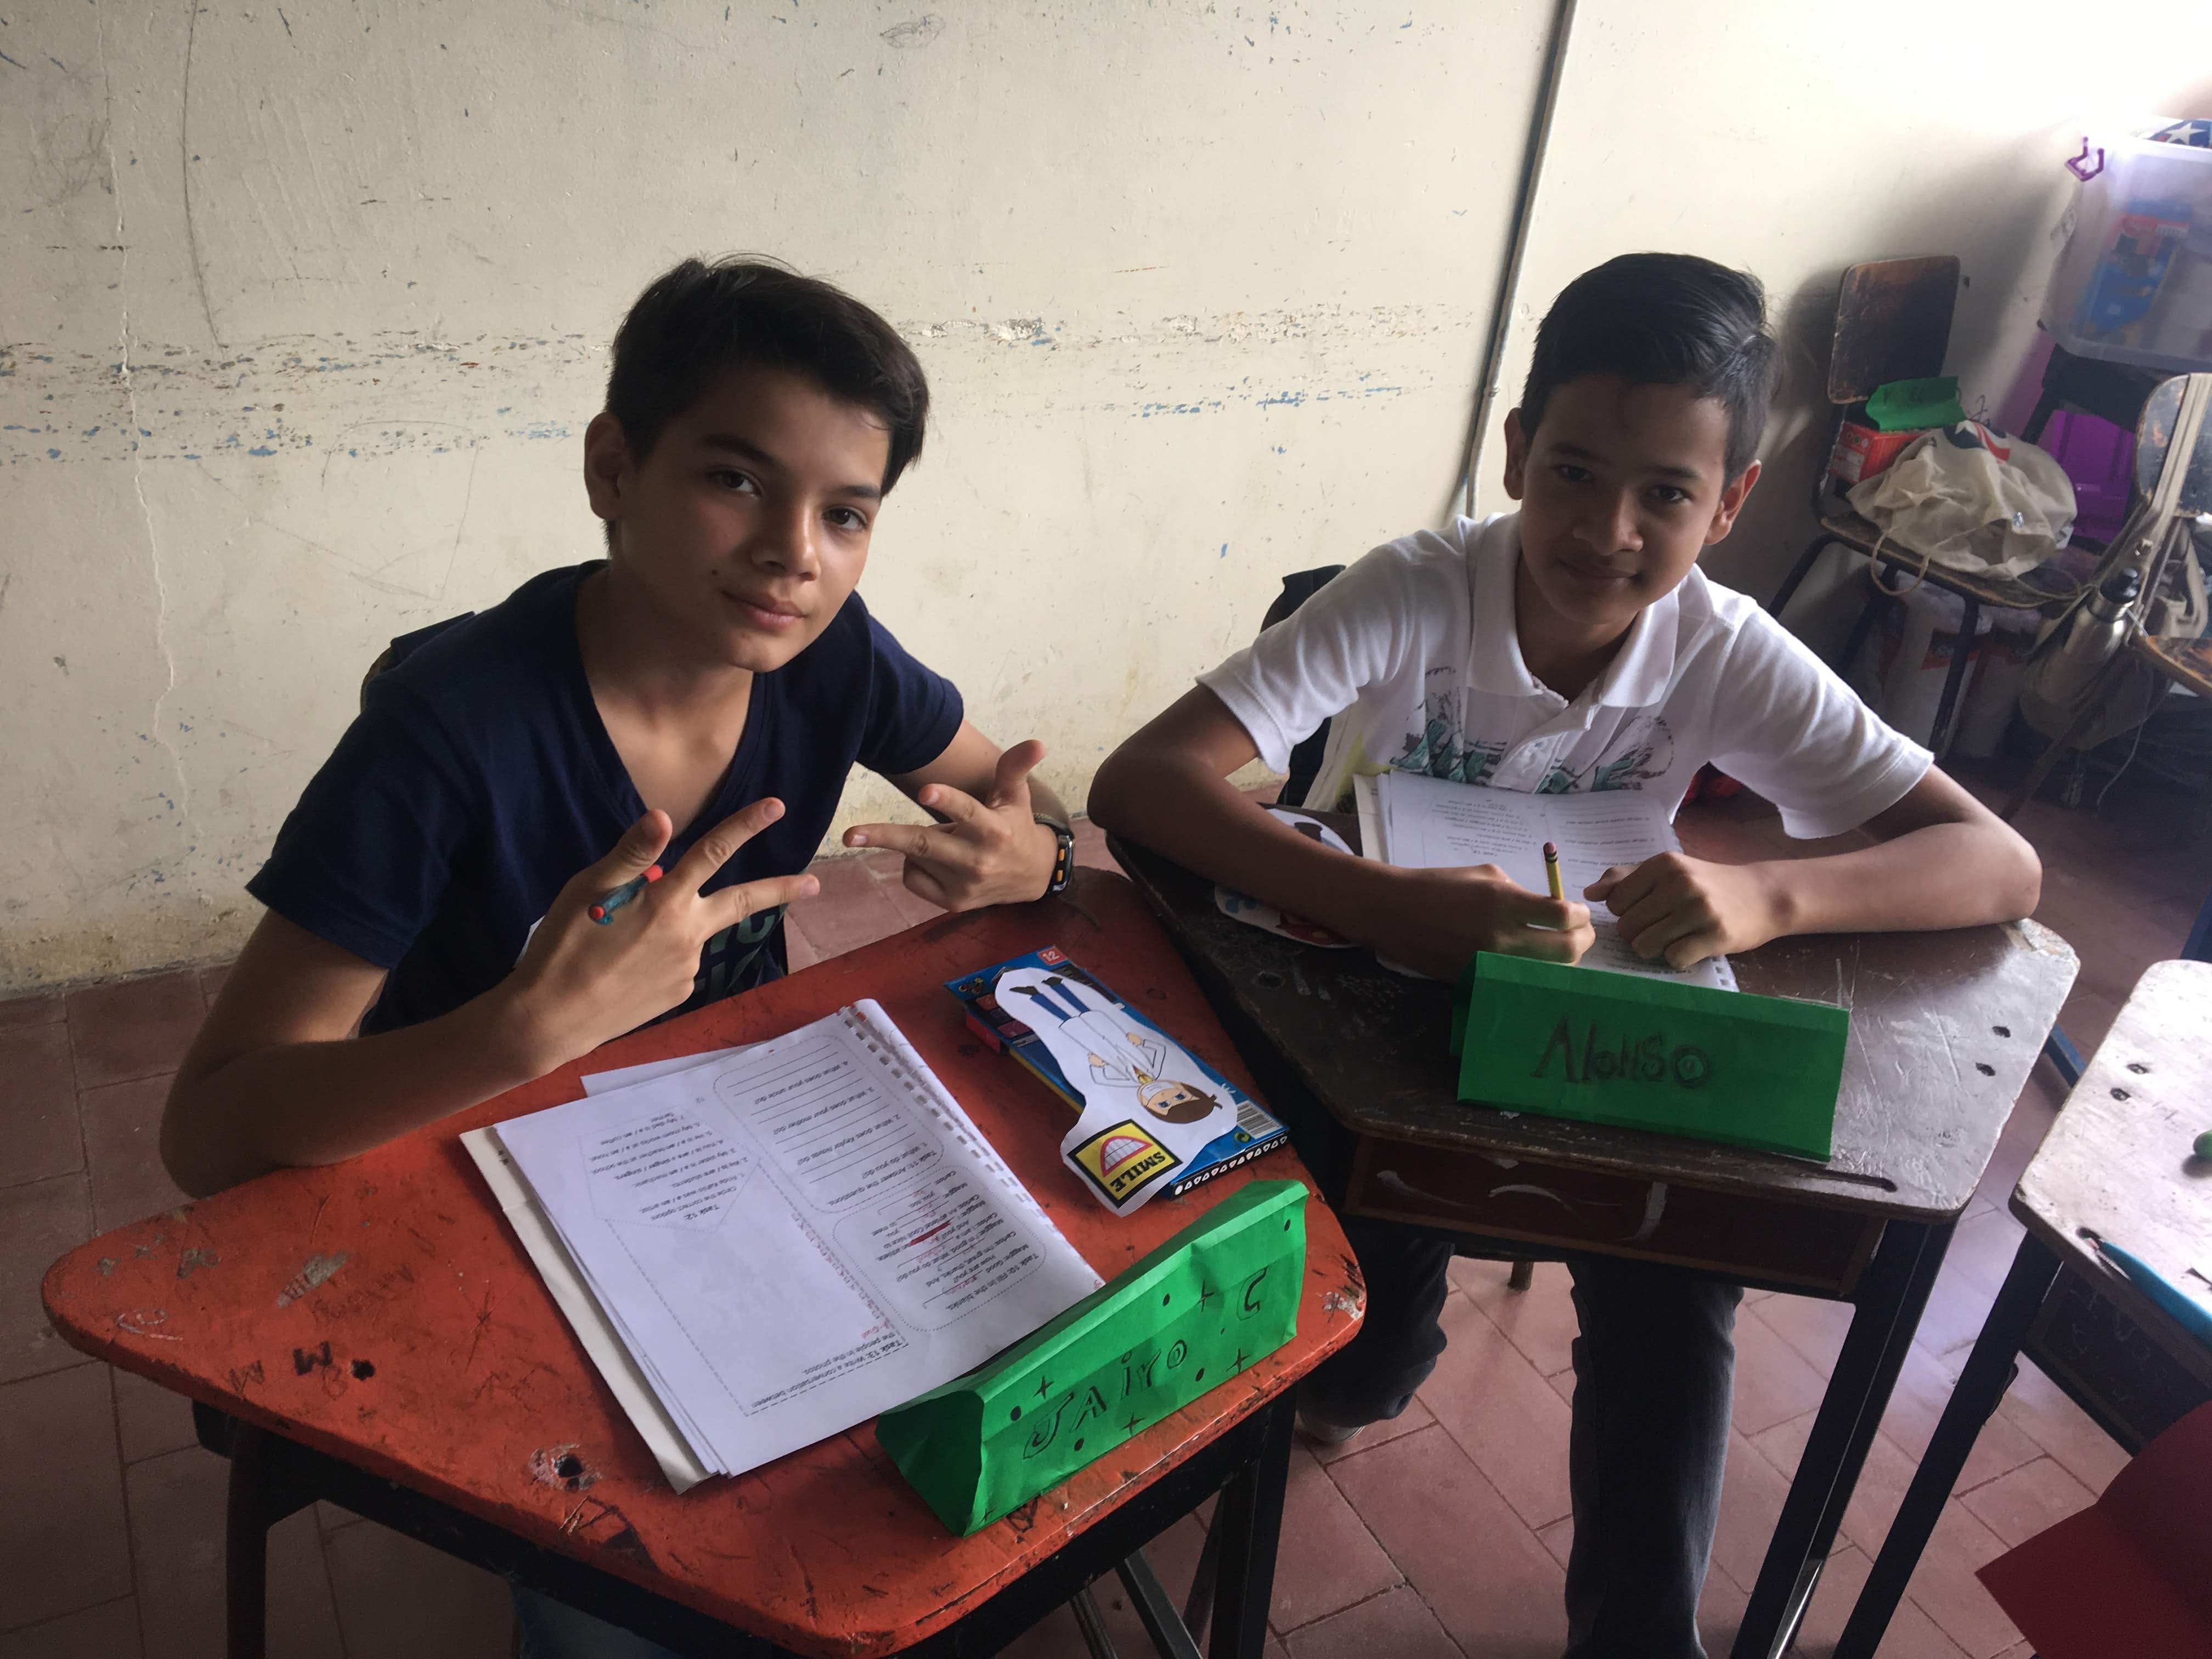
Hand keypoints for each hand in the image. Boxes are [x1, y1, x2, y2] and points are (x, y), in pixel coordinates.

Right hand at [500, 801, 819, 1071]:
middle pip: (744, 901)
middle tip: (815, 883)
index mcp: (667, 901)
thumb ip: (632, 854)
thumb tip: (665, 816)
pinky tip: (627, 966)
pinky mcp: (679, 994)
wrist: (552, 1018)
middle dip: (782, 889)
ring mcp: (688, 967)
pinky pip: (679, 962)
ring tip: (623, 942)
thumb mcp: (589, 890)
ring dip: (679, 926)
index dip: (746, 826)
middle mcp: (688, 934)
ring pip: (695, 932)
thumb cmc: (564, 946)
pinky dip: (663, 954)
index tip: (777, 807)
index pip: (714, 852)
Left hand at [843, 739, 1058, 909]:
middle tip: (849, 836)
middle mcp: (978, 860)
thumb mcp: (1016, 796)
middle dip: (885, 836)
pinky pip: (912, 878)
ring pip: (914, 857)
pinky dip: (915, 866)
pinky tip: (939, 861)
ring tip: (945, 839)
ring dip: (915, 843)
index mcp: (994, 829)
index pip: (968, 812)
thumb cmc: (1016, 827)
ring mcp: (963, 885)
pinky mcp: (952, 903)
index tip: (926, 791)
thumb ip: (1015, 767)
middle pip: (923, 844)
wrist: (1032, 878)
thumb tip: (1038, 742)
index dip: (946, 801)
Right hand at [1369, 863, 1594, 981]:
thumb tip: (1550, 910)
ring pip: (1548, 973)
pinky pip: (1519, 982)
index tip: (1581, 912)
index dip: (1581, 915)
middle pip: (1566, 950)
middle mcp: (1500, 937)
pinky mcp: (1478, 980)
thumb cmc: (1439, 885)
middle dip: (1583, 940)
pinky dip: (1533, 973)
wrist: (1394, 912)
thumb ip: (1521, 892)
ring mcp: (1489, 964)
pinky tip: (1533, 963)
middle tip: (1582, 933)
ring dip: (1562, 960)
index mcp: (1503, 902)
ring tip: (1559, 948)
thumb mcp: (1486, 875)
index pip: (1562, 915)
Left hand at [1586, 852, 1783, 967]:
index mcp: (1663, 865)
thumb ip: (1626, 877)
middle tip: (1661, 928)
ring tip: (1673, 938)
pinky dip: (1677, 959)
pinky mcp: (1715, 936)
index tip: (1646, 911)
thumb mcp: (1669, 870)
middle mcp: (1679, 884)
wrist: (1763, 894)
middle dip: (1638, 934)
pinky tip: (1691, 947)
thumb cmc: (1708, 883)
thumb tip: (1589, 893)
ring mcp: (1698, 910)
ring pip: (1645, 945)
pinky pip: (1673, 958)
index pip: (1615, 901)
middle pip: (1627, 927)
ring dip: (1654, 949)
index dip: (1626, 913)